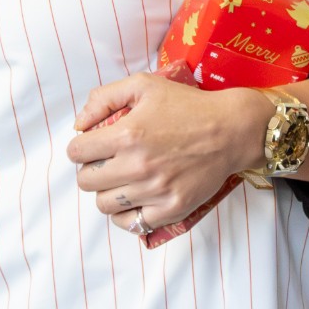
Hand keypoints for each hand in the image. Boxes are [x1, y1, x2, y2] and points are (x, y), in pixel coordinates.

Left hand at [65, 68, 269, 232]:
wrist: (231, 130)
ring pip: (105, 205)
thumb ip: (104, 98)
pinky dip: (126, 215)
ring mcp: (156, 190)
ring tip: (120, 180)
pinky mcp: (173, 208)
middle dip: (90, 170)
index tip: (91, 146)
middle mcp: (138, 166)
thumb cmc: (188, 105)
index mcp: (127, 135)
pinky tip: (133, 199)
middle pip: (86, 182)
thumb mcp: (143, 85)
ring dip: (107, 192)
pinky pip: (132, 223)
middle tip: (106, 162)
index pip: (77, 152)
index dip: (80, 148)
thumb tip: (79, 123)